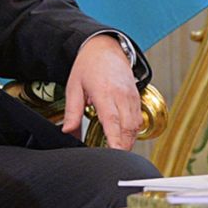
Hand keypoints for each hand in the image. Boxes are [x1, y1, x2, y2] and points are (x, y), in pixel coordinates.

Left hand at [64, 35, 143, 149]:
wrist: (105, 47)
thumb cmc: (88, 66)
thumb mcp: (74, 87)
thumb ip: (72, 112)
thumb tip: (68, 132)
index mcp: (105, 93)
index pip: (113, 121)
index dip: (115, 140)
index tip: (114, 154)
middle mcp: (122, 95)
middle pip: (128, 127)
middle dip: (123, 146)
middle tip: (113, 160)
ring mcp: (132, 96)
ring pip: (136, 125)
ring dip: (129, 140)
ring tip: (117, 152)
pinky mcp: (137, 97)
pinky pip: (138, 119)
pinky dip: (133, 131)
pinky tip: (124, 138)